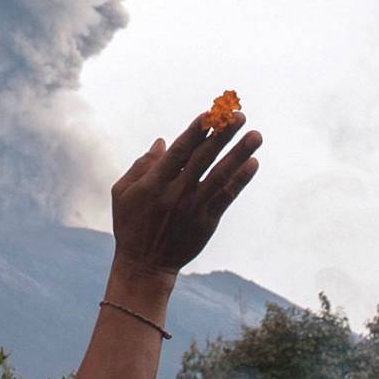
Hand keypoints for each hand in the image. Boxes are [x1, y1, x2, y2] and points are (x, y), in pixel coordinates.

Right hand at [111, 111, 262, 281]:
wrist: (145, 265)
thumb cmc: (131, 225)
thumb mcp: (122, 193)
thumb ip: (141, 165)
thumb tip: (162, 141)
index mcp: (153, 183)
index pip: (179, 151)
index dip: (196, 131)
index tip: (211, 113)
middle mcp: (175, 193)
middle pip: (203, 158)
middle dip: (222, 135)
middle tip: (239, 115)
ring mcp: (193, 207)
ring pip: (220, 175)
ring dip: (239, 154)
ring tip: (256, 135)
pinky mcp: (207, 221)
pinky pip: (226, 196)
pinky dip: (240, 180)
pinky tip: (253, 163)